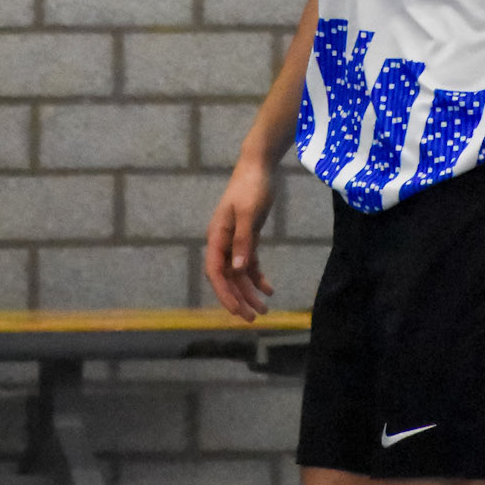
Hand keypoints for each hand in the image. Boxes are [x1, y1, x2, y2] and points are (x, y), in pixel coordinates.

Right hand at [204, 160, 275, 320]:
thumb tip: (237, 270)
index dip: (225, 294)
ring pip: (238, 274)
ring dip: (249, 292)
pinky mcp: (247, 237)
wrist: (258, 166)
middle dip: (238, 299)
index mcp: (217, 236)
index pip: (216, 272)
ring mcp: (234, 240)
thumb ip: (243, 242)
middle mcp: (222, 242)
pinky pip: (249, 263)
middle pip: (227, 278)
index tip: (237, 311)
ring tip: (264, 310)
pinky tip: (269, 289)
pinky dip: (257, 277)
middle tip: (253, 318)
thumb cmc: (252, 187)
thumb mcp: (250, 214)